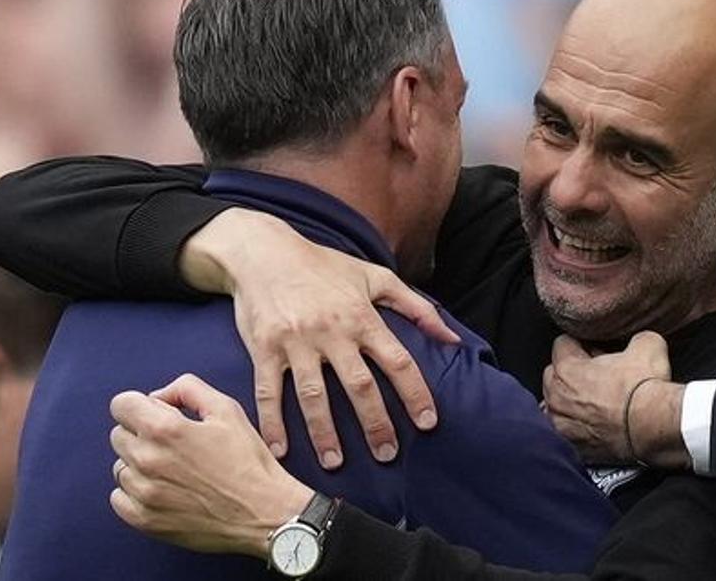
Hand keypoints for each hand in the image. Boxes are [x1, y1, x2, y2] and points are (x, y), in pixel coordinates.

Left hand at [109, 374, 314, 558]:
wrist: (264, 512)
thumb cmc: (249, 461)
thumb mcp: (228, 410)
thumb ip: (188, 389)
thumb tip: (158, 396)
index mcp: (165, 429)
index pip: (121, 405)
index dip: (141, 405)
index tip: (157, 415)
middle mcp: (147, 460)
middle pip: (118, 434)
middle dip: (142, 432)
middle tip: (175, 444)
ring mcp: (143, 493)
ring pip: (120, 466)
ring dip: (140, 463)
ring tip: (175, 470)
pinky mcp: (144, 520)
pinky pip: (118, 497)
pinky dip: (136, 492)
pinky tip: (165, 490)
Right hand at [180, 209, 460, 467]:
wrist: (263, 252)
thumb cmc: (324, 267)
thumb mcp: (375, 277)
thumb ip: (417, 307)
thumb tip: (453, 338)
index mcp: (362, 317)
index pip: (398, 362)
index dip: (415, 394)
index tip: (428, 423)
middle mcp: (332, 331)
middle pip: (359, 386)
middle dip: (376, 423)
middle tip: (387, 454)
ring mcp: (296, 342)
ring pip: (313, 396)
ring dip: (325, 433)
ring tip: (336, 463)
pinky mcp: (264, 349)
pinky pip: (268, 392)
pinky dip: (273, 423)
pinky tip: (280, 451)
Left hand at [543, 331, 686, 467]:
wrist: (655, 428)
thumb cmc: (646, 389)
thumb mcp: (647, 345)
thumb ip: (634, 338)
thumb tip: (638, 342)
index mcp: (566, 369)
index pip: (562, 344)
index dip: (582, 343)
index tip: (595, 348)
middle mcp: (557, 397)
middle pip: (554, 375)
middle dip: (572, 372)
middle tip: (597, 373)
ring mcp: (563, 425)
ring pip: (557, 405)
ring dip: (571, 400)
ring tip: (596, 400)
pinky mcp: (575, 447)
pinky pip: (567, 432)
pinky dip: (577, 427)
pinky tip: (596, 423)